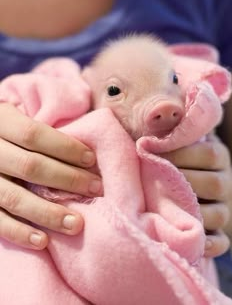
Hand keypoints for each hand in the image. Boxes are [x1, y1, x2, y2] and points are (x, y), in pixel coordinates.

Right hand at [0, 103, 101, 249]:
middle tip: (94, 189)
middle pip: (30, 166)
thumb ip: (37, 130)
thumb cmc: (6, 133)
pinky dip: (19, 232)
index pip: (33, 134)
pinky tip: (43, 241)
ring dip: (48, 213)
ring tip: (77, 223)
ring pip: (15, 198)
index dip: (64, 147)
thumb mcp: (13, 118)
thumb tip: (82, 151)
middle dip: (67, 179)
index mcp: (0, 123)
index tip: (91, 159)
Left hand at [162, 135, 231, 257]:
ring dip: (190, 213)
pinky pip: (221, 242)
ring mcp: (223, 207)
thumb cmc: (170, 155)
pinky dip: (206, 244)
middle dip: (182, 182)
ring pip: (218, 214)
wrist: (185, 180)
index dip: (182, 153)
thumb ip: (170, 130)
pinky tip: (185, 240)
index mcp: (217, 156)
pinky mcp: (218, 231)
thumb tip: (155, 120)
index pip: (210, 154)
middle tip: (153, 180)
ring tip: (162, 208)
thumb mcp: (175, 138)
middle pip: (215, 184)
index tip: (151, 150)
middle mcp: (224, 181)